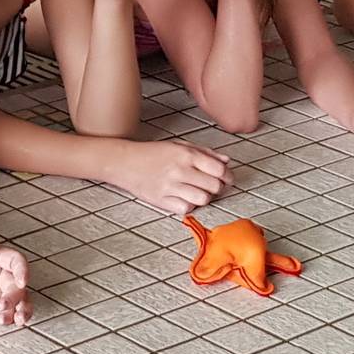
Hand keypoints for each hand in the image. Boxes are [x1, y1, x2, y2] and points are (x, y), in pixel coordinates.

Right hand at [115, 139, 230, 214]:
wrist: (125, 162)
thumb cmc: (153, 153)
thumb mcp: (179, 146)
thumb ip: (205, 152)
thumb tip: (226, 161)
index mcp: (186, 155)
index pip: (219, 169)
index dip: (228, 176)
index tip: (227, 178)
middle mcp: (179, 170)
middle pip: (214, 186)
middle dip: (218, 187)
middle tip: (213, 186)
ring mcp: (170, 187)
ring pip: (203, 199)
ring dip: (204, 197)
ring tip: (198, 192)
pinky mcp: (162, 200)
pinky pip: (186, 208)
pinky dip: (189, 205)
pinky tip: (184, 197)